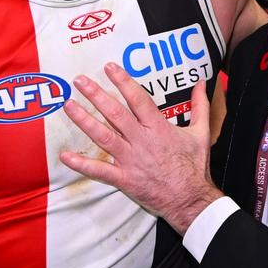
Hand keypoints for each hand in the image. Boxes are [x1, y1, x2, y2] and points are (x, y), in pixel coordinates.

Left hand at [60, 63, 222, 234]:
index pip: (138, 99)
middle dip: (96, 95)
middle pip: (115, 114)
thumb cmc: (194, 167)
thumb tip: (203, 83)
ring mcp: (131, 160)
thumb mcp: (202, 132)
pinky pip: (100, 171)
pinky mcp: (124, 179)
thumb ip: (200, 105)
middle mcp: (142, 141)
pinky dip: (81, 164)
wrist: (191, 200)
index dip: (123, 81)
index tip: (109, 67)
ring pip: (103, 136)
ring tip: (68, 105)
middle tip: (79, 81)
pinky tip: (65, 156)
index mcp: (159, 128)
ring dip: (84, 121)